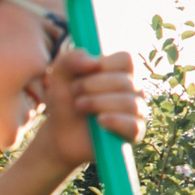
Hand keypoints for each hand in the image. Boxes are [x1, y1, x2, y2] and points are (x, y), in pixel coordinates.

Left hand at [29, 48, 143, 165]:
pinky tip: (100, 121)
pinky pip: (133, 126)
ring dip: (98, 103)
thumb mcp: (59, 76)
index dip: (105, 63)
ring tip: (79, 107)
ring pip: (129, 103)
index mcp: (119, 72)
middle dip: (93, 85)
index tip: (86, 71)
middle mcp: (132, 90)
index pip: (127, 59)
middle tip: (73, 92)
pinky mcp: (133, 133)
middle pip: (125, 81)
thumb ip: (70, 60)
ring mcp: (135, 112)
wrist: (60, 134)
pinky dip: (115, 121)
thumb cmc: (64, 101)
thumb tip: (94, 62)